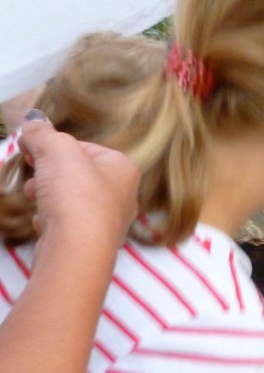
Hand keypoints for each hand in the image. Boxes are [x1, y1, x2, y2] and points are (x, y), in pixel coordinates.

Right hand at [19, 117, 137, 245]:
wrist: (76, 249)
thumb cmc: (75, 194)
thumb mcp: (56, 149)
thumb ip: (42, 133)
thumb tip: (32, 123)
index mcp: (123, 168)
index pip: (85, 148)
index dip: (54, 146)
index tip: (31, 149)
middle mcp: (123, 195)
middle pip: (76, 174)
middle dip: (48, 174)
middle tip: (35, 177)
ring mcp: (108, 221)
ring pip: (68, 199)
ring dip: (46, 196)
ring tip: (36, 198)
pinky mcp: (91, 242)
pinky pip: (65, 223)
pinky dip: (51, 220)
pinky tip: (45, 223)